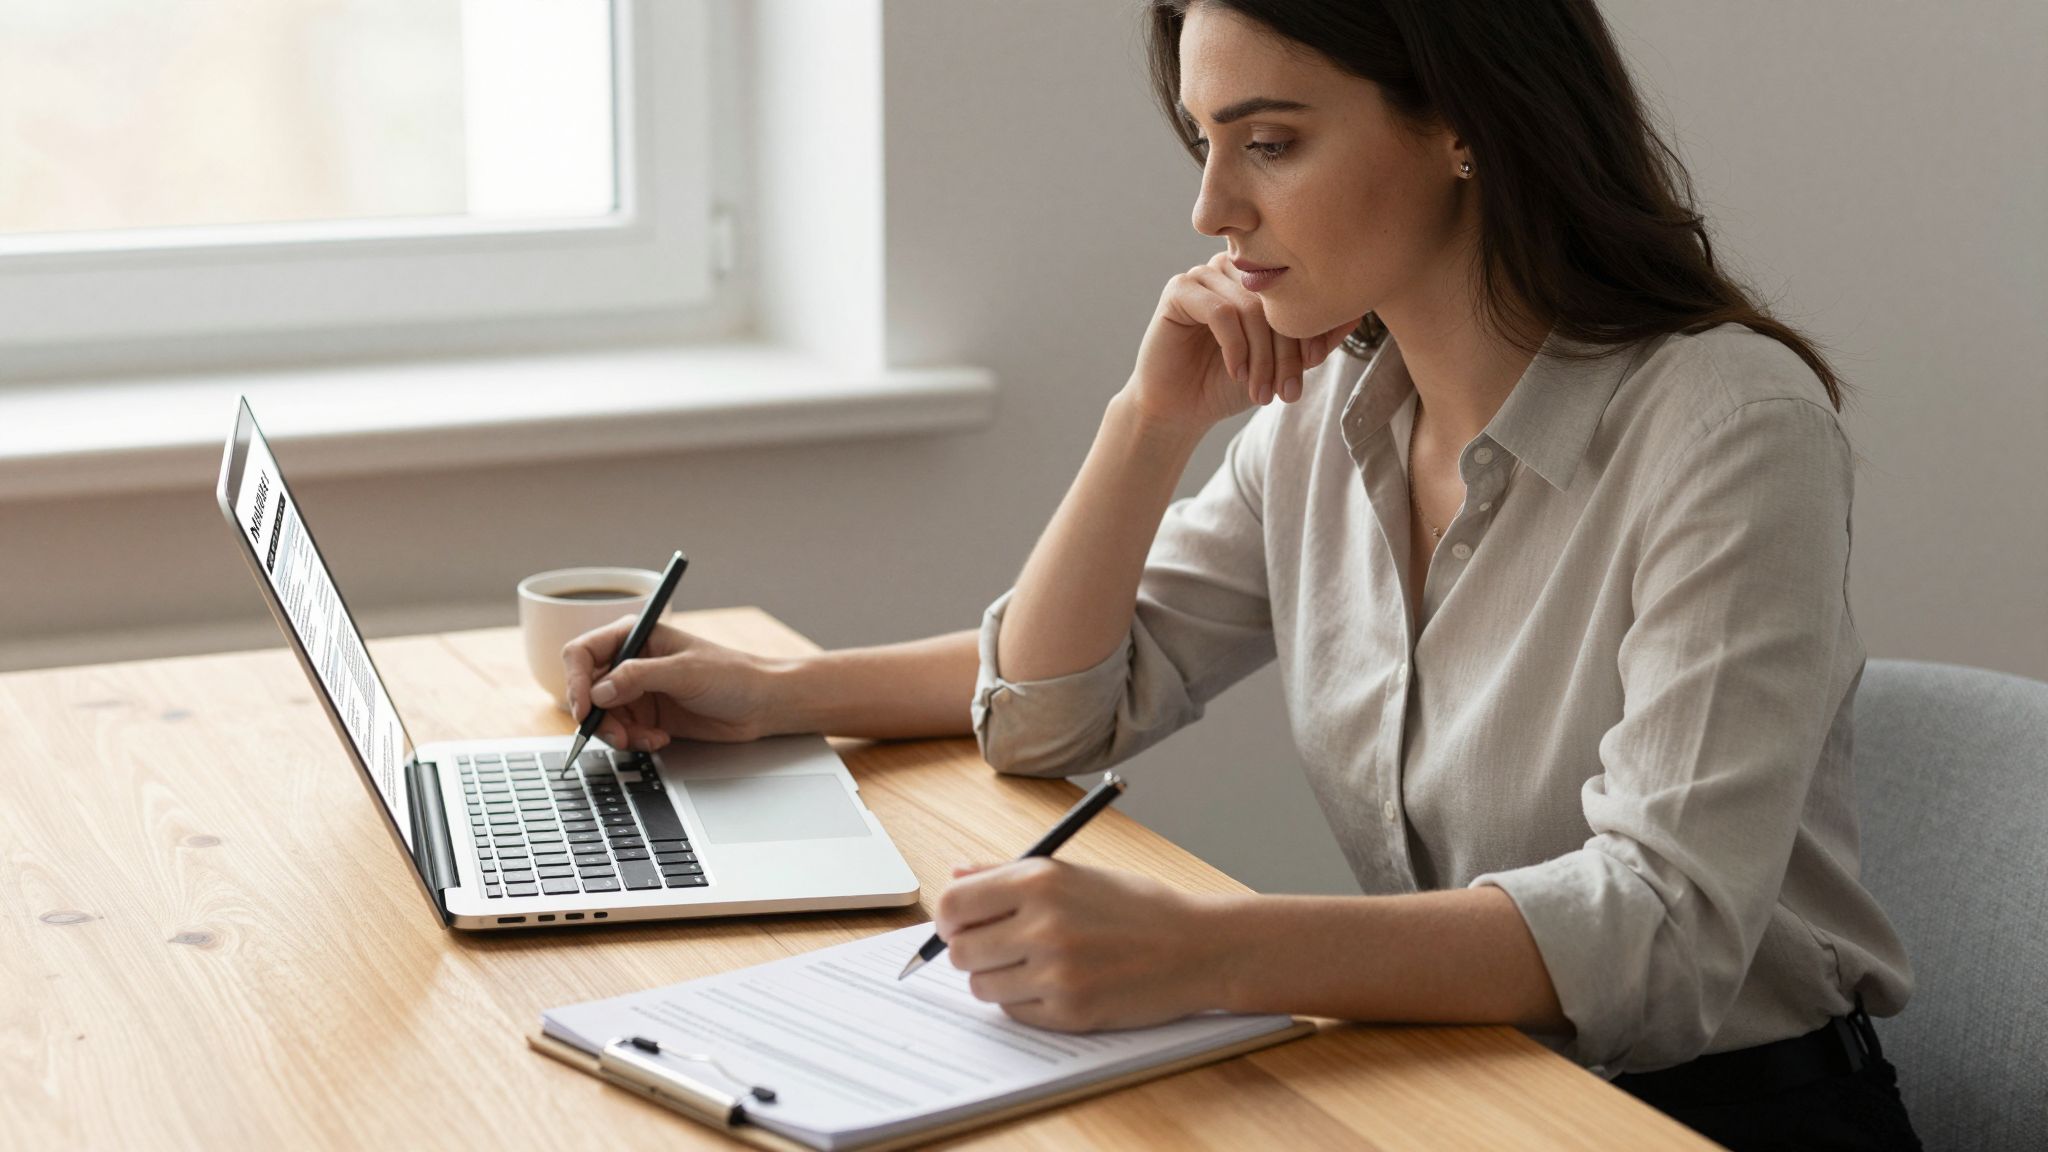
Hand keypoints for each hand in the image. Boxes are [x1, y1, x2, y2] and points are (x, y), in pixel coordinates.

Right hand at [562, 618, 783, 748]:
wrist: (761, 704)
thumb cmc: (732, 674)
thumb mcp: (684, 672)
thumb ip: (637, 678)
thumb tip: (597, 692)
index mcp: (635, 636)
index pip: (583, 653)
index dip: (575, 680)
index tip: (584, 708)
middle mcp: (630, 663)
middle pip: (586, 690)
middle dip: (597, 716)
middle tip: (617, 735)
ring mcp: (637, 692)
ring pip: (603, 717)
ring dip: (617, 733)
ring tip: (644, 739)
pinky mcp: (647, 717)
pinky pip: (623, 733)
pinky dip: (634, 741)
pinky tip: (659, 739)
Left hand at [934, 857, 1226, 1030]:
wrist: (1196, 947)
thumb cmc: (1136, 907)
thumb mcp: (1072, 873)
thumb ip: (1007, 873)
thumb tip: (956, 873)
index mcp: (1041, 880)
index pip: (953, 903)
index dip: (949, 918)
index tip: (959, 923)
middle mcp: (1044, 924)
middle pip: (961, 950)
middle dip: (971, 950)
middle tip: (998, 946)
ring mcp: (1057, 971)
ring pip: (982, 985)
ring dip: (998, 978)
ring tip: (1035, 964)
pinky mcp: (1070, 1011)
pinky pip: (1014, 1011)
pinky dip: (1024, 1001)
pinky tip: (1057, 984)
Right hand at [1125, 249, 1360, 438]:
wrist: (1183, 408)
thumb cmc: (1231, 382)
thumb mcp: (1283, 363)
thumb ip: (1316, 339)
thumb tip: (1359, 313)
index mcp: (1258, 276)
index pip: (1296, 291)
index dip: (1308, 330)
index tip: (1310, 368)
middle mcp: (1232, 267)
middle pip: (1274, 298)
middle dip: (1285, 351)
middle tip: (1286, 391)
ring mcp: (1204, 274)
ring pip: (1250, 307)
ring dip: (1260, 356)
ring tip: (1260, 390)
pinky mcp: (1179, 290)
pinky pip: (1220, 311)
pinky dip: (1234, 347)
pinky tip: (1235, 372)